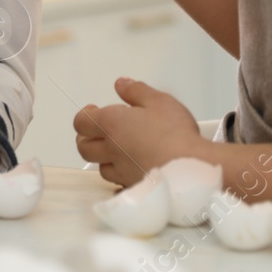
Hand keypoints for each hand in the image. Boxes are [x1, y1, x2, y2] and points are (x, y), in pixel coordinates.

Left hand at [74, 77, 203, 186]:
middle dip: (87, 138)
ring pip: (100, 167)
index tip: (93, 110)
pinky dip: (120, 175)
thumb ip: (136, 91)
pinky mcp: (133, 187)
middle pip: (83, 147)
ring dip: (103, 158)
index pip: (80, 122)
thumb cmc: (175, 134)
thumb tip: (121, 84)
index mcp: (111, 124)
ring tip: (116, 150)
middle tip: (98, 131)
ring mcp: (121, 171)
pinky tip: (131, 170)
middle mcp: (111, 149)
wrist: (191, 169)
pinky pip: (118, 183)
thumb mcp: (159, 101)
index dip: (85, 116)